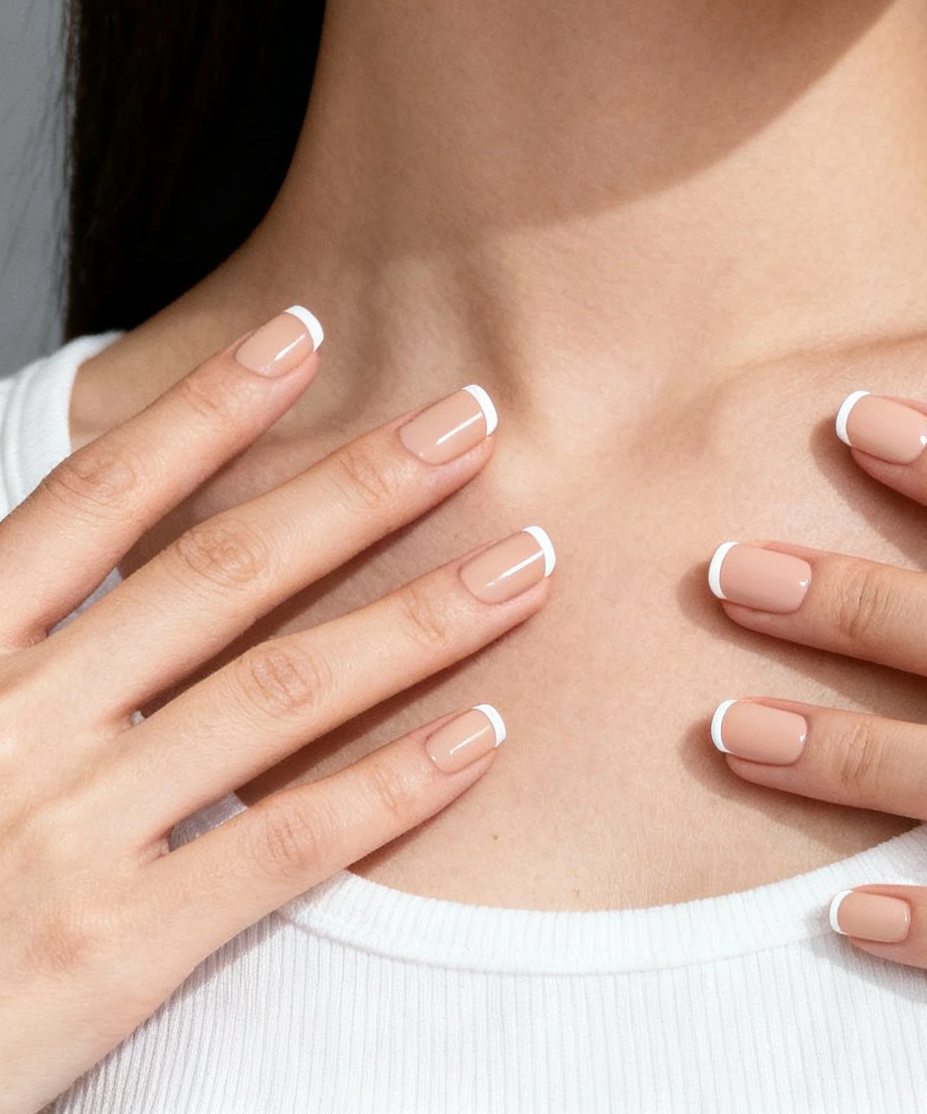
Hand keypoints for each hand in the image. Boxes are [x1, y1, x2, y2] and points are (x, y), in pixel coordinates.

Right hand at [0, 311, 551, 1113]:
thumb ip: (16, 623)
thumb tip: (96, 531)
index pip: (102, 498)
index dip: (207, 412)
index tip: (302, 336)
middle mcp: (22, 720)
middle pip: (223, 574)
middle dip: (359, 486)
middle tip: (474, 419)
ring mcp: (76, 830)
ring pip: (280, 692)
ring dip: (416, 617)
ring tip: (522, 563)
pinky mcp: (122, 944)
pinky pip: (285, 842)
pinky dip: (391, 784)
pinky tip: (478, 738)